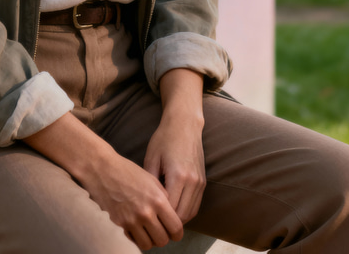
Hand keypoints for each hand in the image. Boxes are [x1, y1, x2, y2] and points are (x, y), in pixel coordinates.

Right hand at [81, 147, 183, 249]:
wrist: (103, 170)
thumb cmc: (128, 171)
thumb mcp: (151, 179)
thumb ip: (163, 196)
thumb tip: (171, 212)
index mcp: (157, 200)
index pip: (175, 227)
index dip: (177, 233)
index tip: (175, 232)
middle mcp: (146, 213)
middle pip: (163, 240)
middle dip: (164, 237)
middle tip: (161, 230)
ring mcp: (132, 220)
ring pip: (148, 244)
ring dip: (150, 240)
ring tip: (149, 231)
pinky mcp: (119, 224)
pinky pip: (133, 240)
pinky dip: (137, 238)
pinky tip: (137, 228)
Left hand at [144, 68, 206, 222]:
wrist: (184, 123)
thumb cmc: (164, 139)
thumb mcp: (151, 158)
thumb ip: (149, 183)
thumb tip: (144, 204)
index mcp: (178, 176)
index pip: (170, 210)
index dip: (158, 219)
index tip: (146, 221)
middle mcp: (193, 181)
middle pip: (182, 216)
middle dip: (168, 224)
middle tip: (153, 225)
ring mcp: (200, 181)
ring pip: (191, 213)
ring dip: (178, 220)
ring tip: (161, 220)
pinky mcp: (203, 180)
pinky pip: (196, 204)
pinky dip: (186, 211)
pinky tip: (173, 210)